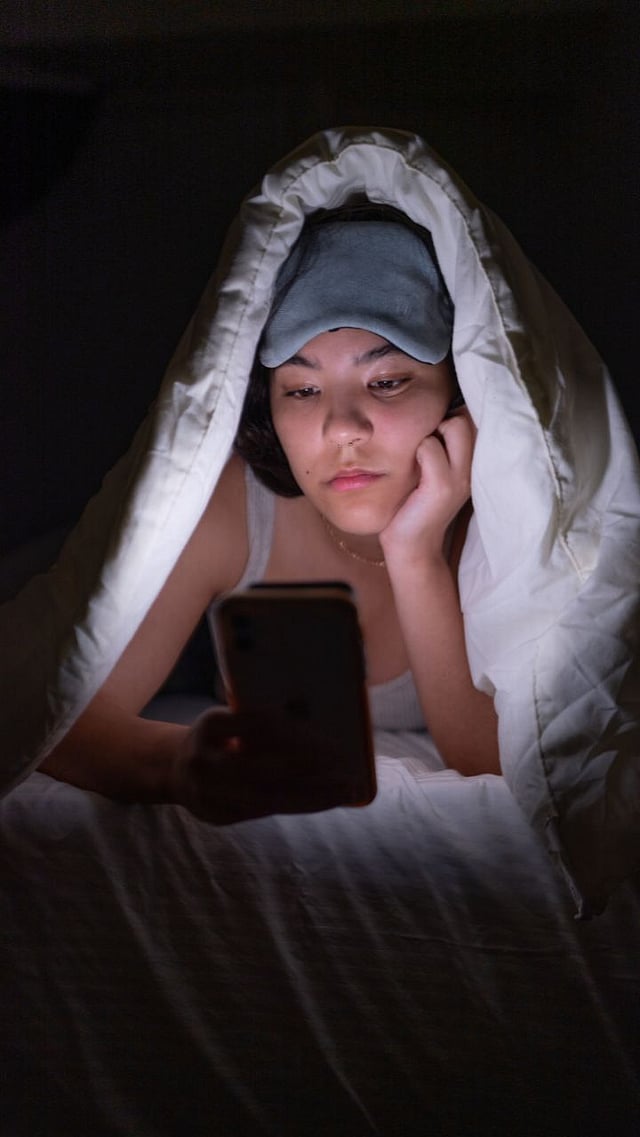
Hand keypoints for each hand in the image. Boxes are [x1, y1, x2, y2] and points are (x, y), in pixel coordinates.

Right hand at [170, 707, 354, 824]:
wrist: (174, 770)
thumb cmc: (218, 737)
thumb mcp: (229, 718)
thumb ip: (259, 721)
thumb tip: (313, 714)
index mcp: (209, 726)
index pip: (253, 724)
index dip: (286, 727)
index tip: (322, 730)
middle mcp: (204, 761)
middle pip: (260, 766)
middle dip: (305, 764)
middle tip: (341, 758)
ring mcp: (209, 793)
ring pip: (267, 798)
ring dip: (311, 794)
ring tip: (346, 788)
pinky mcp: (221, 816)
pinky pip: (267, 811)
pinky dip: (300, 804)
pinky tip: (328, 799)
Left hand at [379, 407, 473, 564]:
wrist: (411, 546)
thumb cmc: (414, 503)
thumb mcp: (433, 470)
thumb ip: (440, 445)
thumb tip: (432, 411)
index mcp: (472, 463)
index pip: (475, 419)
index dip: (457, 412)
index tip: (437, 424)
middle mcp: (474, 467)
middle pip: (467, 417)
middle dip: (442, 420)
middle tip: (425, 443)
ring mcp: (461, 477)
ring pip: (453, 426)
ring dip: (429, 434)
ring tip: (419, 457)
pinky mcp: (442, 487)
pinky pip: (429, 447)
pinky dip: (417, 451)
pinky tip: (412, 469)